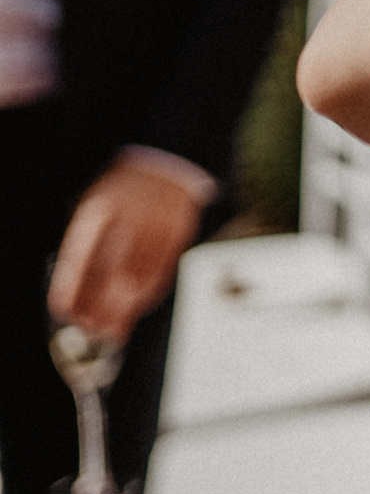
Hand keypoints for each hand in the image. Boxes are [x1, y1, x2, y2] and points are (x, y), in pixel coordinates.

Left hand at [49, 160, 203, 344]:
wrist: (166, 164)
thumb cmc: (119, 194)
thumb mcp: (91, 207)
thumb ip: (82, 244)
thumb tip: (76, 293)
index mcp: (99, 210)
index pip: (82, 255)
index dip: (73, 287)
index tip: (67, 312)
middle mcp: (130, 218)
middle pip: (112, 271)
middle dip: (101, 305)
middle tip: (92, 328)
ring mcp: (158, 226)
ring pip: (139, 276)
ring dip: (125, 307)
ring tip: (112, 329)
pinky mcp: (179, 233)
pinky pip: (163, 271)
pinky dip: (149, 293)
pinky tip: (137, 307)